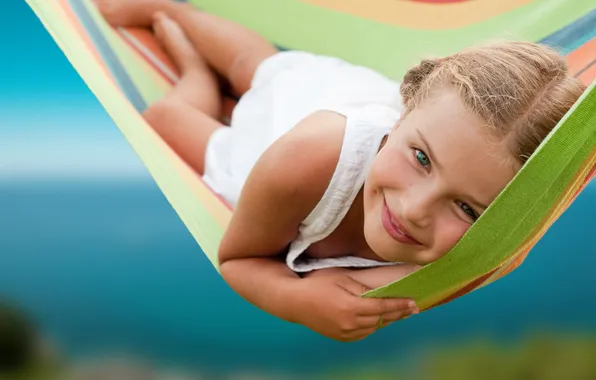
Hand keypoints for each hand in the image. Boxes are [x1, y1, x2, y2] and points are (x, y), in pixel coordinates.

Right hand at [292, 274, 418, 341]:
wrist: (295, 302)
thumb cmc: (317, 284)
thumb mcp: (341, 278)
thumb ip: (363, 288)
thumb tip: (382, 294)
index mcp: (351, 307)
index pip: (383, 306)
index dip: (400, 305)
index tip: (414, 302)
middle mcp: (350, 323)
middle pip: (382, 319)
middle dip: (399, 313)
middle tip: (413, 308)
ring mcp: (345, 333)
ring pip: (374, 327)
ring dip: (388, 320)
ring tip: (400, 312)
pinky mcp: (341, 337)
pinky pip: (364, 333)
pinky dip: (374, 326)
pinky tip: (379, 318)